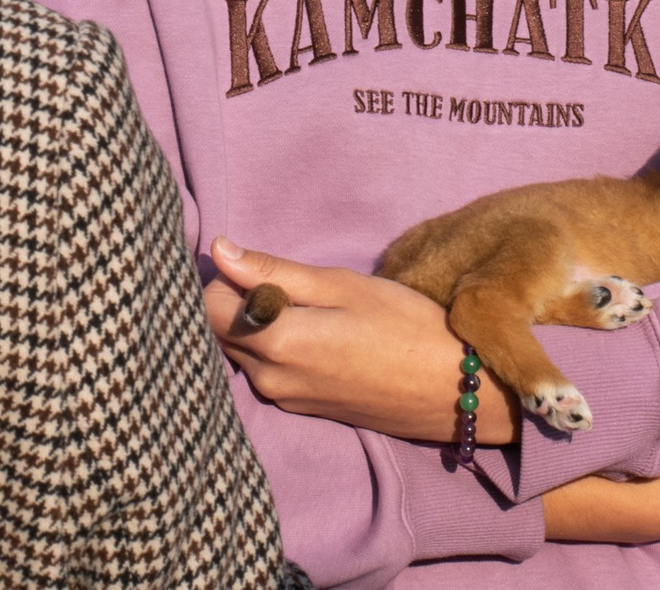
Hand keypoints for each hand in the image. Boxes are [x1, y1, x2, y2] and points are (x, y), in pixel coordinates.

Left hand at [204, 239, 518, 444]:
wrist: (452, 390)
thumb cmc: (404, 324)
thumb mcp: (342, 285)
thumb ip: (275, 271)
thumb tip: (218, 251)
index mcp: (276, 343)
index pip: (208, 306)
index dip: (223, 277)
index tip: (253, 261)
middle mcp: (269, 379)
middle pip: (217, 332)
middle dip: (233, 300)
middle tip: (278, 277)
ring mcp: (284, 399)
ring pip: (239, 352)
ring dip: (252, 324)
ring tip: (297, 303)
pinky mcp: (301, 408)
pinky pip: (264, 371)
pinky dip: (271, 346)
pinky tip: (311, 332)